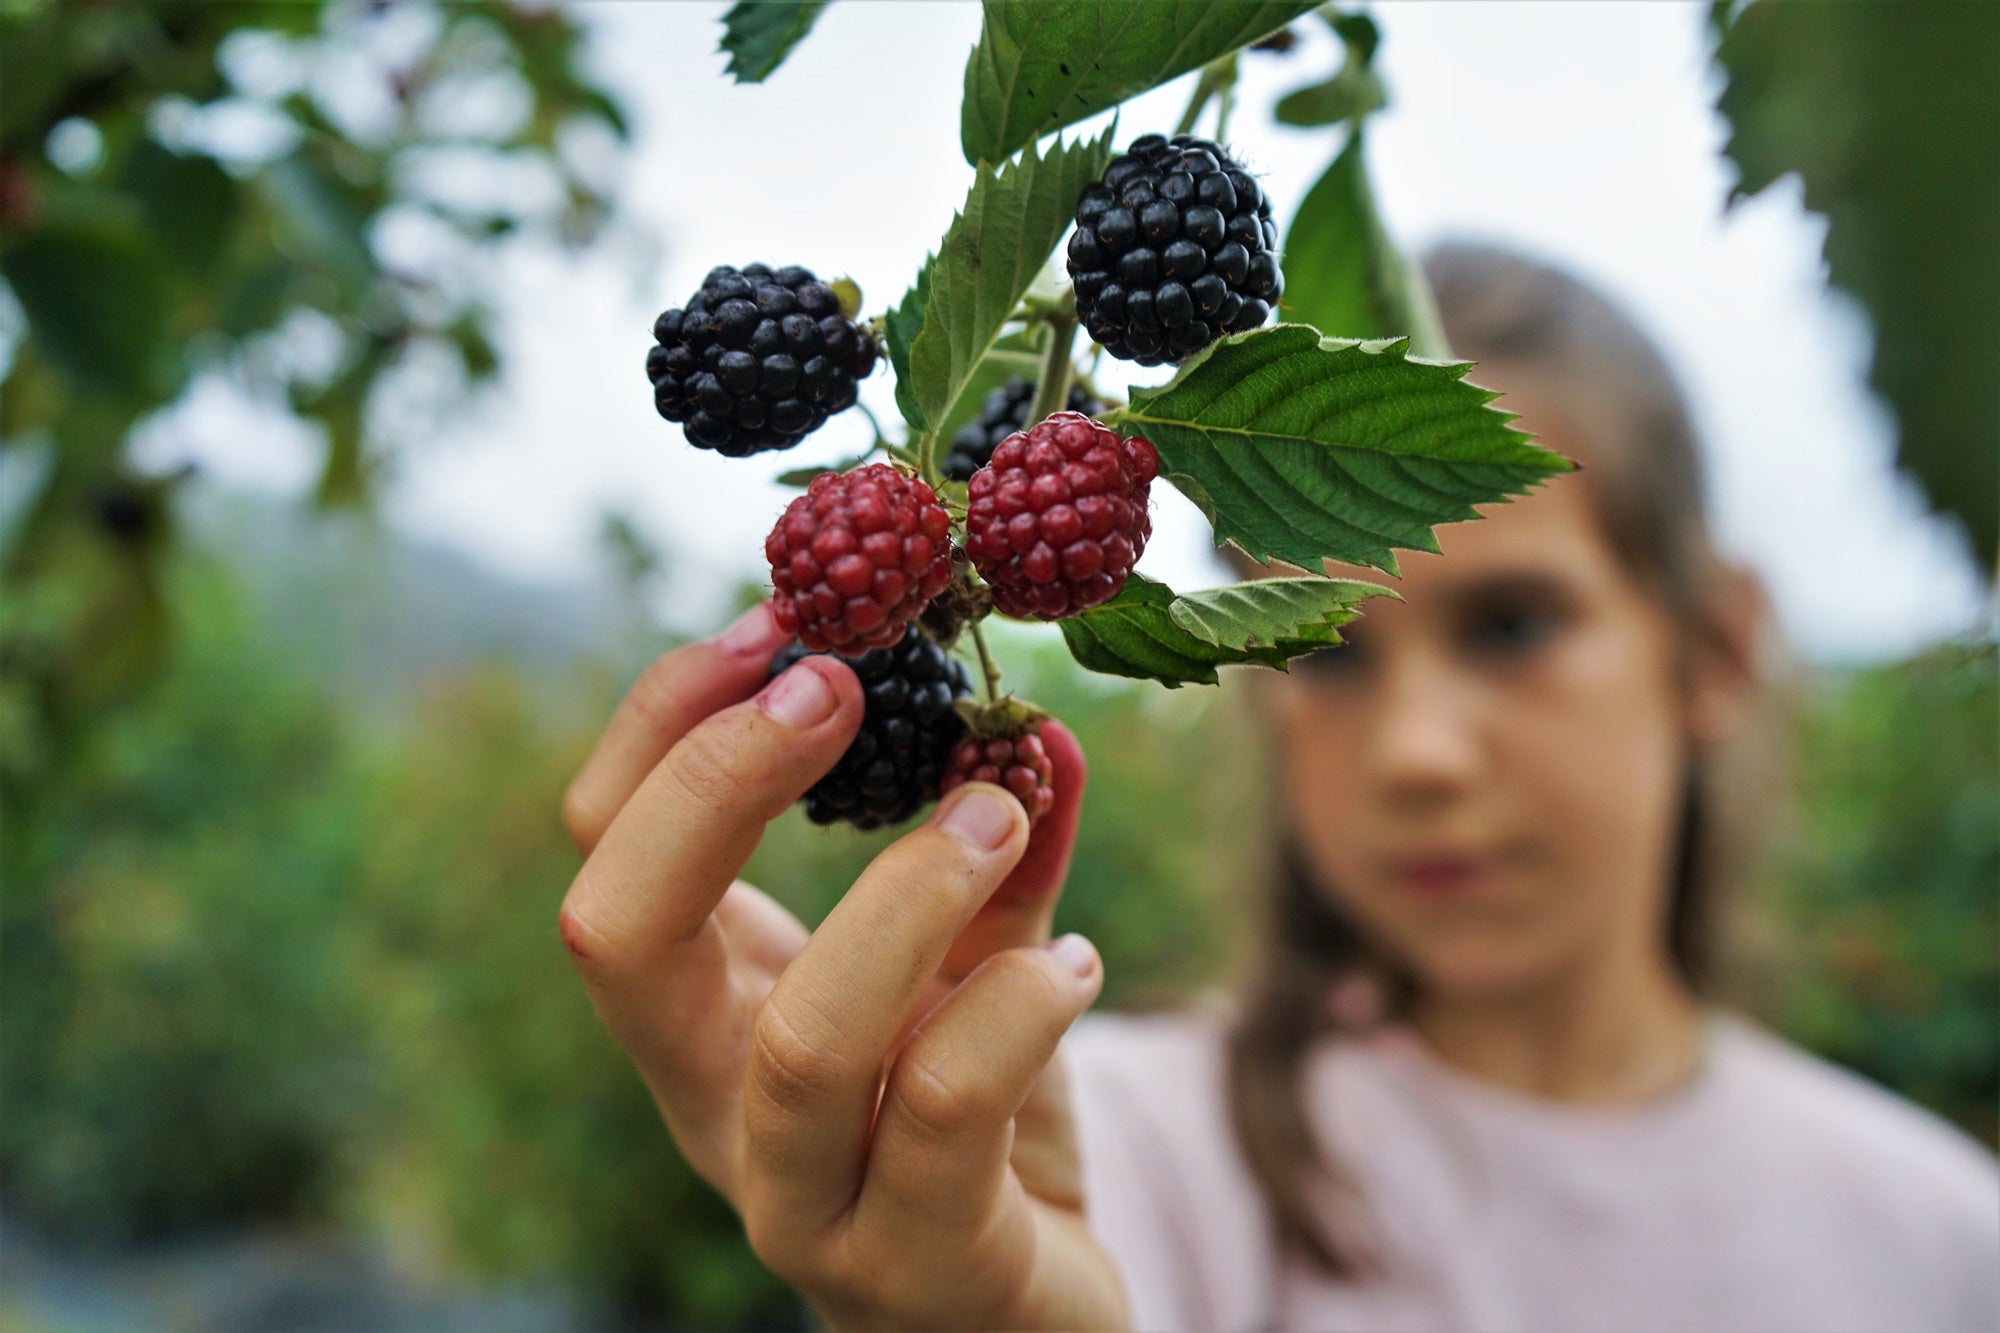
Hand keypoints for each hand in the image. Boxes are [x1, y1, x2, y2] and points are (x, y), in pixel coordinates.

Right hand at [557, 602, 1128, 1330]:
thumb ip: (1000, 852)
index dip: (660, 727)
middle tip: (844, 682)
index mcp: (700, 1016)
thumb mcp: (972, 966)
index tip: (777, 622)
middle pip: (618, 935)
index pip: (602, 855)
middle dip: (718, 780)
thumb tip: (1037, 718)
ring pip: (802, 1041)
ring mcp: (803, 1203)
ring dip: (909, 891)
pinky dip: (1024, 1003)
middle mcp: (714, 1109)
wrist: (1028, 1315)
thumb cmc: (976, 1129)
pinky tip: (1078, 964)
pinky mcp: (920, 1266)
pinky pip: (951, 1112)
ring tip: (997, 811)